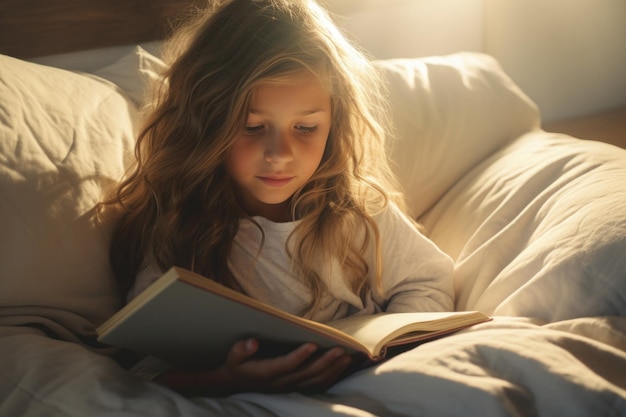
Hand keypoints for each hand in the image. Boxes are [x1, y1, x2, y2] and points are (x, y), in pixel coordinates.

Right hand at [154, 338, 351, 395]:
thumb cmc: (238, 365)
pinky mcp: (296, 388)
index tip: (313, 343)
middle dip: (325, 362)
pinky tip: (343, 366)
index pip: (285, 365)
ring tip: (346, 356)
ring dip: (332, 369)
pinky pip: (317, 386)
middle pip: (306, 374)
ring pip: (315, 381)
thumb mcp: (233, 357)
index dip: (299, 356)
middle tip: (341, 349)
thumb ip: (241, 349)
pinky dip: (332, 377)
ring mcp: (290, 387)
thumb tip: (252, 342)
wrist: (237, 385)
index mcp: (266, 373)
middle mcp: (280, 382)